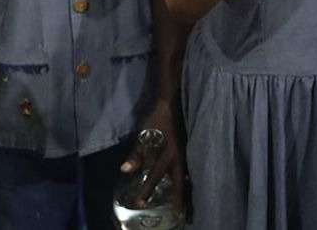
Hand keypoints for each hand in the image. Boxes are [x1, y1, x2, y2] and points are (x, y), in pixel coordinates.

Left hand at [120, 99, 188, 217]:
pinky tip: (191, 184)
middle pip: (180, 183)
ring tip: (189, 205)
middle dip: (179, 199)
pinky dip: (190, 179)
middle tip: (180, 215)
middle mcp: (180, 156)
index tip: (140, 204)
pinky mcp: (190, 148)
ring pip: (188, 177)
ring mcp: (187, 152)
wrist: (174, 101)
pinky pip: (191, 168)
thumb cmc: (158, 117)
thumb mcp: (145, 134)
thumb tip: (125, 170)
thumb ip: (136, 153)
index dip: (146, 190)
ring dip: (187, 191)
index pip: (155, 176)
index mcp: (168, 154)